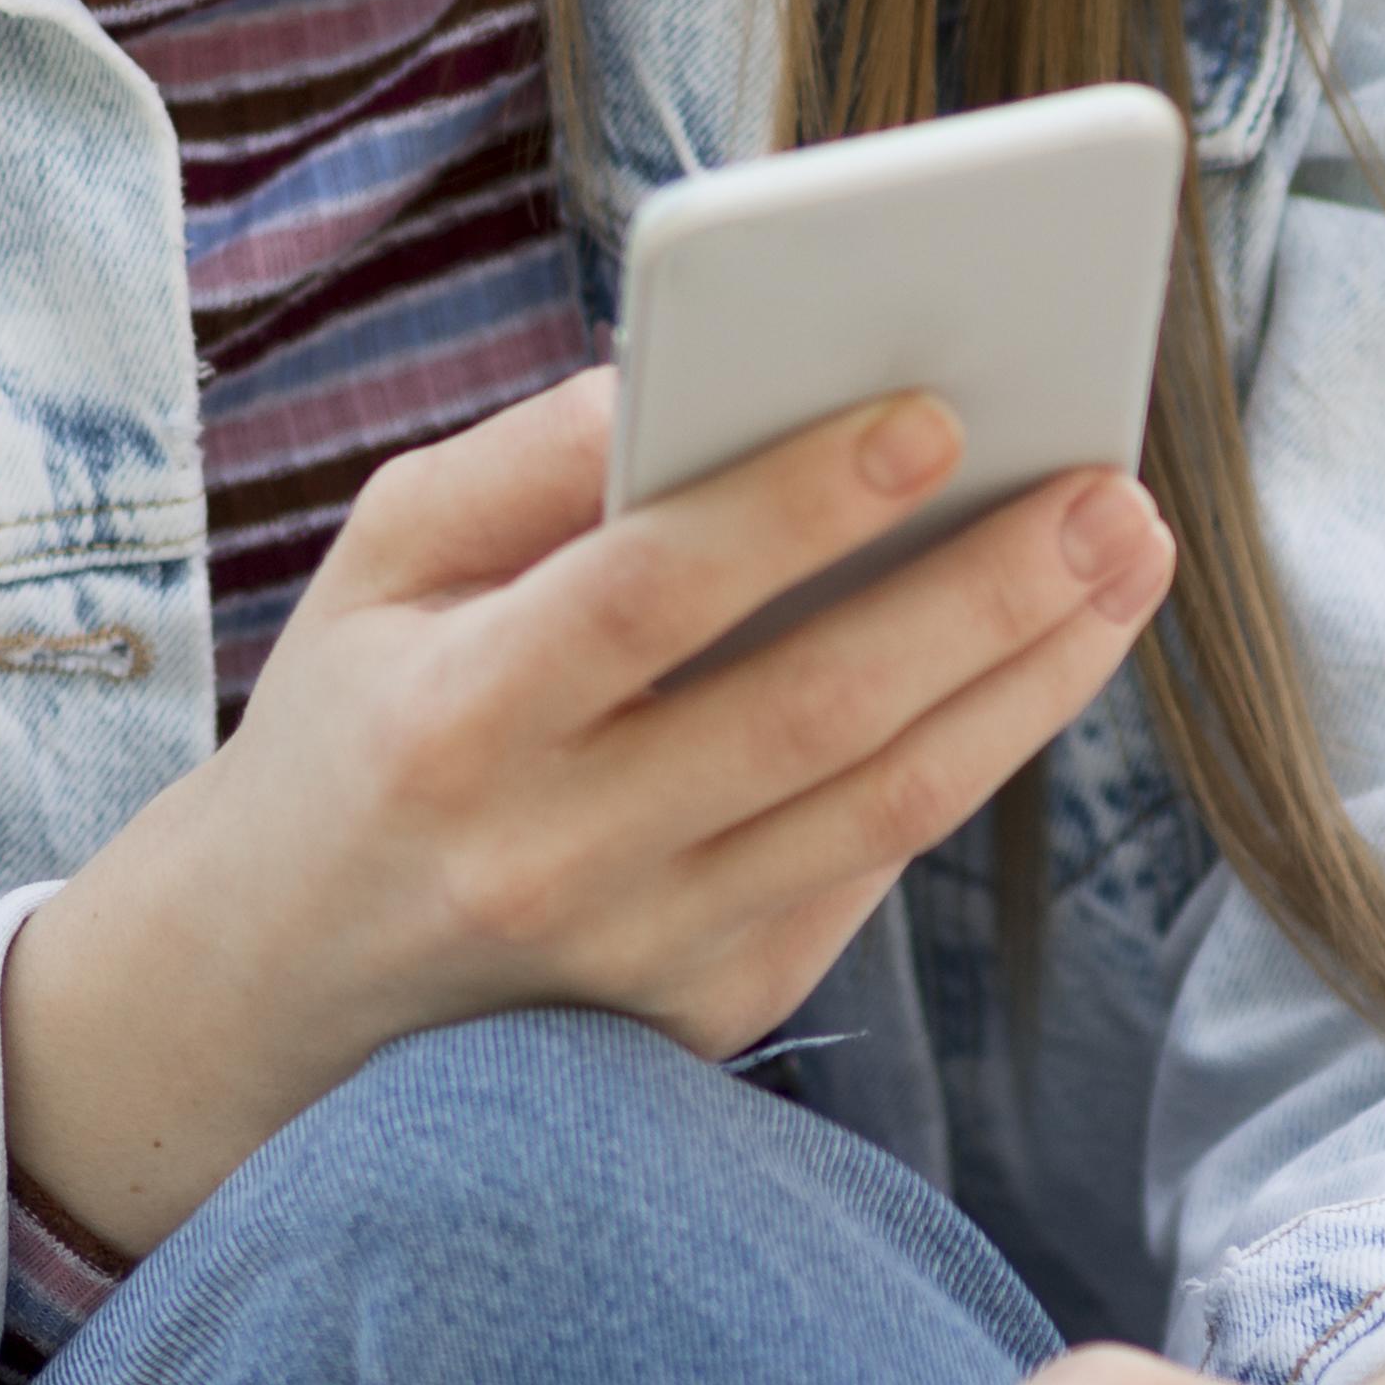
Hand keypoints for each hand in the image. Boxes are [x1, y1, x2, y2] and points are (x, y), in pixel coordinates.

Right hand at [1, 370, 1172, 1255]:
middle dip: (982, 591)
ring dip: (1027, 677)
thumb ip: (530, 463)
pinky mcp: (705, 1020)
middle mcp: (549, 855)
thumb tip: (691, 364)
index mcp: (455, 718)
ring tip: (1125, 560)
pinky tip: (1043, 658)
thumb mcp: (380, 568)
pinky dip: (967, 758)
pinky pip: (864, 870)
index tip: (935, 412)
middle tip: (1112, 488)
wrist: (259, 1010)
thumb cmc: (346, 732)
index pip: (649, 594)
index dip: (797, 504)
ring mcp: (638, 958)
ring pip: (878, 806)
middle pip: (809, 709)